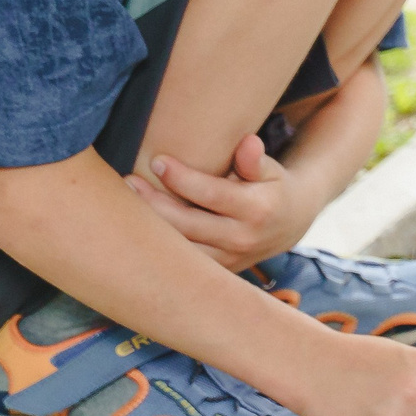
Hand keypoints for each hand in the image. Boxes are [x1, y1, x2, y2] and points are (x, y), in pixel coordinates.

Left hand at [125, 134, 309, 271]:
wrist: (289, 225)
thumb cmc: (272, 187)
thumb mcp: (270, 170)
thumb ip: (254, 160)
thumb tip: (248, 142)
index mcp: (257, 210)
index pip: (212, 194)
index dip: (182, 177)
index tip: (157, 160)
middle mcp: (243, 239)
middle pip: (187, 223)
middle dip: (154, 202)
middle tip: (128, 181)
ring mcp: (229, 261)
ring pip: (180, 248)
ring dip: (150, 228)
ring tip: (125, 204)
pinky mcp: (217, 272)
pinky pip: (182, 263)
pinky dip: (159, 246)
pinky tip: (138, 227)